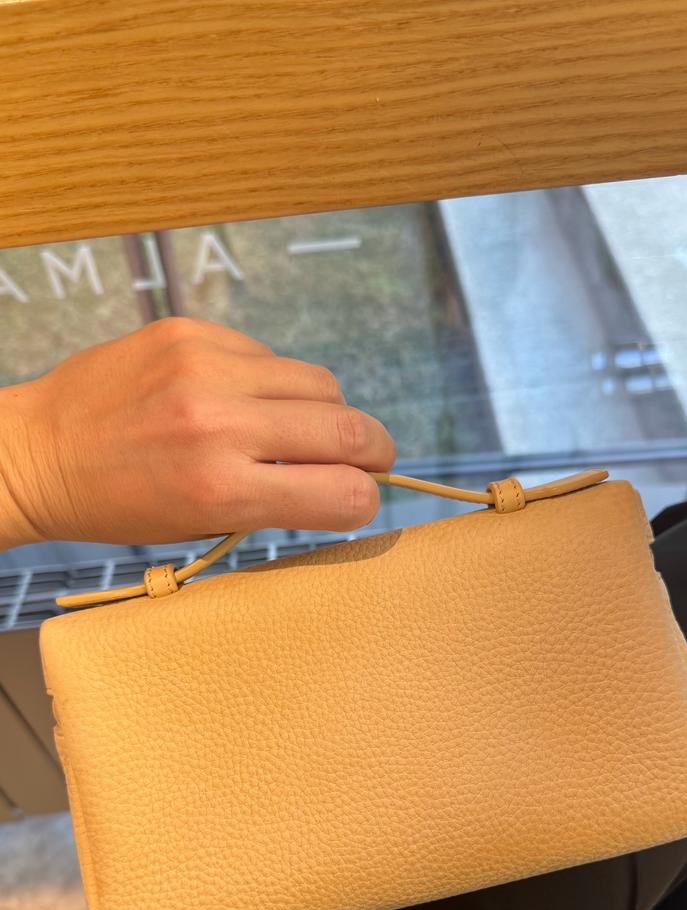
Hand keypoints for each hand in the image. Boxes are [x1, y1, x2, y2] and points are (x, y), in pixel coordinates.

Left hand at [0, 317, 396, 550]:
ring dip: (326, 411)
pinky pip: (268, 355)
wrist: (37, 453)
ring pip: (320, 383)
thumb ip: (274, 501)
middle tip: (372, 459)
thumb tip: (343, 479)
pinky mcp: (191, 333)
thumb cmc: (114, 504)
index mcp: (221, 491)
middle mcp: (219, 426)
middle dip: (373, 451)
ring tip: (301, 429)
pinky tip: (243, 399)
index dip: (365, 499)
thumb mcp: (198, 525)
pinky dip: (271, 381)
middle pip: (350, 429)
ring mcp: (205, 370)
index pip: (345, 492)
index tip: (360, 498)